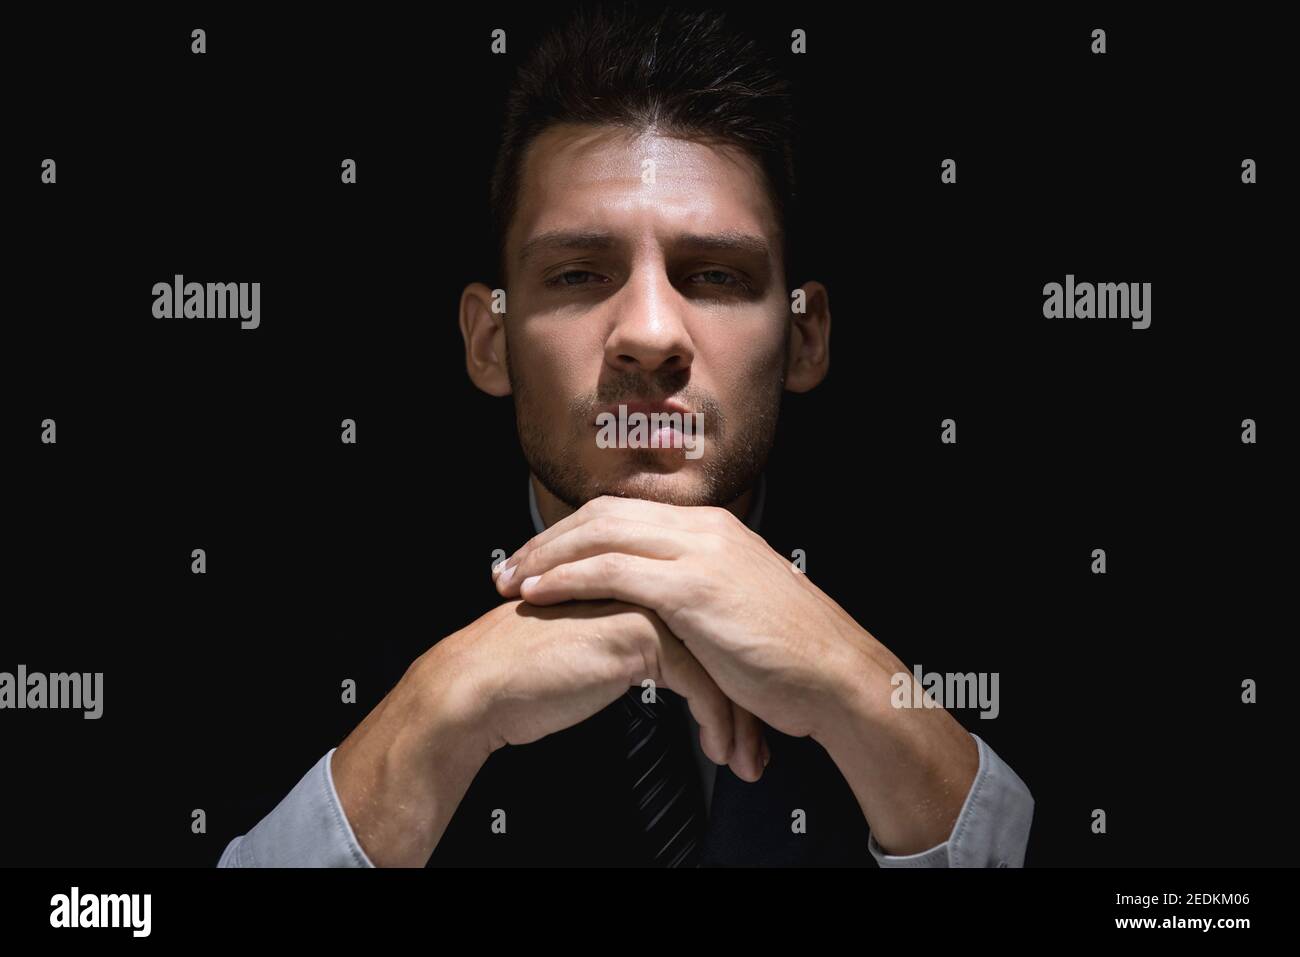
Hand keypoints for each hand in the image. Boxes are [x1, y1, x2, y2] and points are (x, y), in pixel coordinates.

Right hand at [334, 597, 765, 866]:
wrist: (482, 686)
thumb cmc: (529, 674)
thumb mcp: (596, 646)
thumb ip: (636, 640)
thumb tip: (679, 663)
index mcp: (638, 578)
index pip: (706, 624)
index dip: (731, 675)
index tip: (748, 717)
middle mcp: (646, 581)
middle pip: (719, 640)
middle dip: (745, 700)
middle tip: (758, 745)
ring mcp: (645, 602)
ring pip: (718, 662)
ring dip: (736, 719)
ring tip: (745, 759)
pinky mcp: (640, 632)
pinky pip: (700, 681)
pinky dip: (715, 722)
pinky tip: (716, 750)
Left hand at [493, 496, 887, 741]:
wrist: (837, 676)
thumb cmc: (792, 656)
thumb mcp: (743, 605)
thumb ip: (703, 591)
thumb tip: (666, 606)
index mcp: (714, 528)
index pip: (625, 512)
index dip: (575, 533)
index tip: (539, 558)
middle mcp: (705, 528)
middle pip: (604, 514)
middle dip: (549, 539)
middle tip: (509, 566)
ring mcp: (700, 552)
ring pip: (602, 535)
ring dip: (546, 556)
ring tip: (510, 581)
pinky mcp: (695, 587)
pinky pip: (614, 571)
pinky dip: (568, 579)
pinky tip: (539, 594)